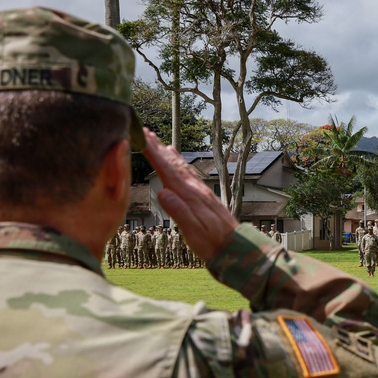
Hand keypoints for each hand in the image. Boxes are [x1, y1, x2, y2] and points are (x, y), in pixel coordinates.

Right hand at [142, 128, 238, 260]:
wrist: (235, 246)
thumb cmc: (212, 242)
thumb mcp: (193, 231)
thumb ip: (178, 211)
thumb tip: (162, 192)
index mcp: (189, 195)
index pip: (167, 170)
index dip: (154, 154)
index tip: (143, 138)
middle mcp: (195, 189)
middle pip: (173, 164)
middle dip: (159, 147)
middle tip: (146, 131)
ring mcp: (201, 191)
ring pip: (181, 167)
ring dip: (168, 153)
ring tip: (159, 141)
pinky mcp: (204, 196)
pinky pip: (188, 174)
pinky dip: (179, 164)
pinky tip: (177, 161)